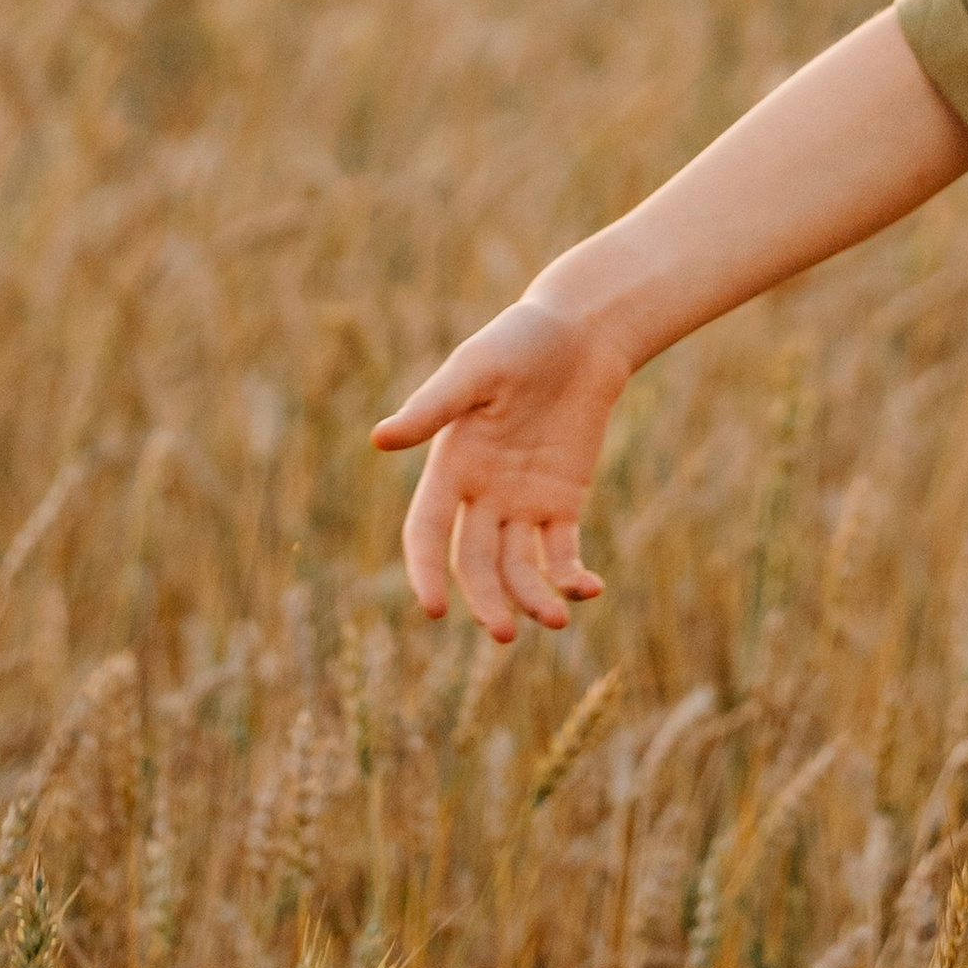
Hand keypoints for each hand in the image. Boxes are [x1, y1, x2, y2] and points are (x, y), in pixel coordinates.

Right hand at [371, 294, 623, 640]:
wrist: (581, 332)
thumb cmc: (519, 341)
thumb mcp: (475, 370)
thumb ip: (434, 407)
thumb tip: (379, 439)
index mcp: (450, 465)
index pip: (426, 532)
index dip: (425, 571)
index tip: (435, 609)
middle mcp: (480, 493)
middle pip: (474, 562)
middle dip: (485, 600)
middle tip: (502, 634)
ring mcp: (522, 502)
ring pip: (518, 566)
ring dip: (531, 597)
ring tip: (556, 621)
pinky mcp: (563, 501)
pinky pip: (561, 551)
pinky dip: (571, 575)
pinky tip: (588, 590)